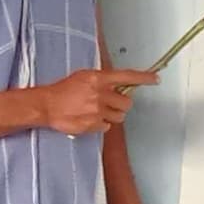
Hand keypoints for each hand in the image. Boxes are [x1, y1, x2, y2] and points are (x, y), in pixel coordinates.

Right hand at [33, 67, 148, 136]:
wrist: (47, 105)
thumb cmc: (63, 89)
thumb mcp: (84, 76)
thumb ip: (102, 80)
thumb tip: (118, 85)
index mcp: (99, 78)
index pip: (127, 76)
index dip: (144, 78)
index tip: (155, 79)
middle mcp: (101, 94)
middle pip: (126, 103)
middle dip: (122, 104)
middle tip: (112, 103)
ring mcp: (98, 111)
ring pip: (119, 116)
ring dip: (113, 115)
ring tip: (98, 111)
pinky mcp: (93, 125)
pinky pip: (107, 126)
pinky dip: (102, 124)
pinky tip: (90, 119)